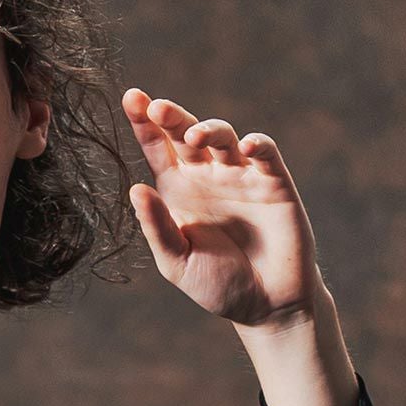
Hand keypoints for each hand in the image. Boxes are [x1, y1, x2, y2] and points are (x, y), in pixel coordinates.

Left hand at [121, 88, 321, 329]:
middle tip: (156, 107)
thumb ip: (158, 228)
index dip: (144, 123)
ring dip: (209, 128)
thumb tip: (135, 189)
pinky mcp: (274, 183)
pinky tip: (245, 147)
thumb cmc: (218, 286)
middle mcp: (208, 177)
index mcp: (179, 192)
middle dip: (172, 116)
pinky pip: (265, 154)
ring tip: (194, 136)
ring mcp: (241, 177)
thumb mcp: (178, 263)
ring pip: (223, 137)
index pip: (158, 149)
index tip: (131, 99)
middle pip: (187, 133)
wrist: (266, 307)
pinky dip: (257, 144)